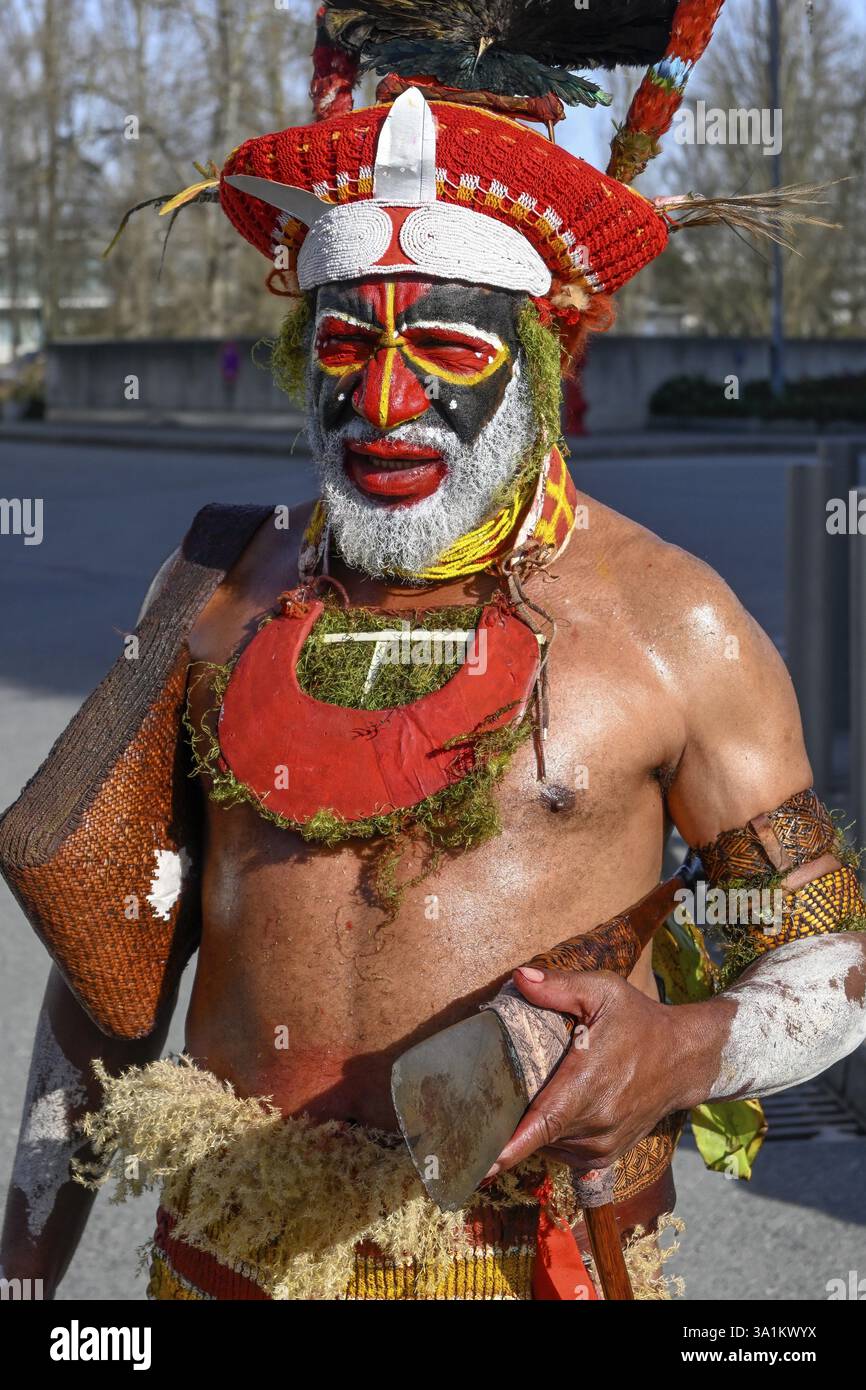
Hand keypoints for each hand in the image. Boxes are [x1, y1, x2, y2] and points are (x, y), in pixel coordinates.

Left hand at [486, 966, 684, 1176]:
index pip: (544, 1122)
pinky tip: (546, 1115)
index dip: (512, 1145)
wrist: (684, 1059)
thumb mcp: (603, 991)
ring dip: (531, 1131)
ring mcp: (603, 1144)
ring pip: (549, 1147)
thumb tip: (519, 977)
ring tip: (521, 1101)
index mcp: (589, 1082)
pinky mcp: (607, 1155)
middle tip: (481, 1108)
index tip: (484, 1164)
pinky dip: (550, 1141)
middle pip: (537, 1134)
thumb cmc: (640, 1021)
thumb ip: (558, 986)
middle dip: (508, 1126)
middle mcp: (596, 1121)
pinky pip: (565, 1155)